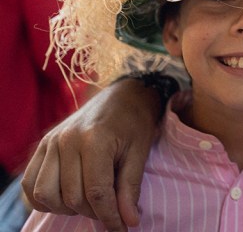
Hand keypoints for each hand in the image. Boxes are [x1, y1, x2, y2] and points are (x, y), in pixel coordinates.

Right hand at [21, 78, 162, 231]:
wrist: (124, 95)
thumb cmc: (135, 122)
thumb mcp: (140, 153)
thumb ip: (130, 187)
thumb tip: (129, 221)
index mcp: (95, 140)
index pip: (97, 192)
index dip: (109, 216)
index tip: (121, 228)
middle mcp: (67, 140)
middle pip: (72, 197)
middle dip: (93, 212)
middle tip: (111, 211)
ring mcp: (51, 142)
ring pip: (47, 194)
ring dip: (67, 208)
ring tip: (90, 203)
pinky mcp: (42, 145)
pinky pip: (30, 184)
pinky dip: (44, 199)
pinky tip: (65, 198)